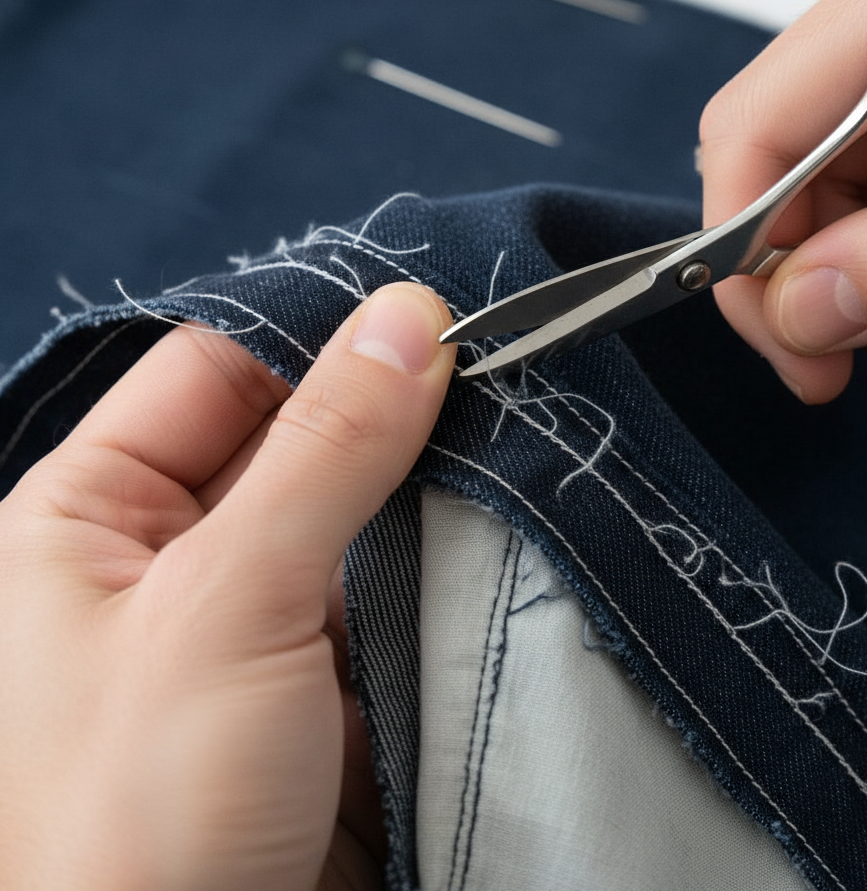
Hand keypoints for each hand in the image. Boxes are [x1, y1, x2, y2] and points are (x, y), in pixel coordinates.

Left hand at [0, 282, 454, 890]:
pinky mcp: (322, 677)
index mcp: (88, 516)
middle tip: (497, 374)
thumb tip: (409, 320)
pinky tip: (502, 535)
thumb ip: (325, 450)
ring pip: (356, 514)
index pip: (215, 370)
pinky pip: (390, 588)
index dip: (315, 336)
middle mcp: (168, 557)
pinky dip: (442, 566)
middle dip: (389, 417)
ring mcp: (252, 618)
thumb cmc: (137, 815)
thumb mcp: (228, 600)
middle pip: (293, 438)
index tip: (427, 314)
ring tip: (515, 447)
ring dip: (427, 493)